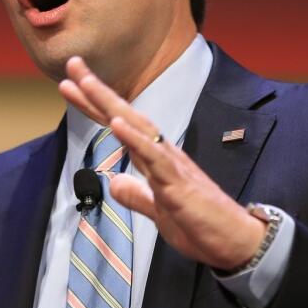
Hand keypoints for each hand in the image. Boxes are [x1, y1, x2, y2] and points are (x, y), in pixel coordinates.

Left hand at [60, 57, 263, 270]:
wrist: (236, 243)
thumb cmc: (201, 225)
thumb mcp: (158, 212)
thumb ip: (137, 196)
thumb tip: (115, 183)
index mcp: (156, 159)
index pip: (120, 126)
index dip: (95, 106)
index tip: (71, 84)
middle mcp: (163, 154)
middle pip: (125, 115)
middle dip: (97, 90)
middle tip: (73, 64)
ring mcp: (171, 166)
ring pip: (138, 127)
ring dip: (111, 104)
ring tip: (87, 83)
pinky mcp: (179, 185)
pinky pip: (155, 158)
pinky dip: (136, 139)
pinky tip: (117, 123)